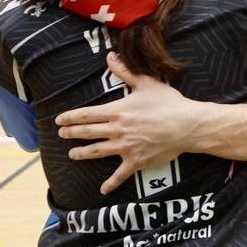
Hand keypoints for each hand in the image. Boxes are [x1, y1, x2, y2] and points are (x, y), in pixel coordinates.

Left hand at [56, 52, 205, 194]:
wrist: (187, 125)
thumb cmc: (168, 103)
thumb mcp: (146, 83)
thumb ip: (125, 72)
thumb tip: (110, 57)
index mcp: (117, 111)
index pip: (86, 115)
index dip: (70, 117)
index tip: (59, 120)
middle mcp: (117, 130)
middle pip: (87, 133)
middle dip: (71, 133)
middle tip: (62, 134)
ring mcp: (125, 148)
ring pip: (96, 151)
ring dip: (82, 153)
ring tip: (72, 154)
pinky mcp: (136, 161)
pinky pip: (120, 175)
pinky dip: (111, 183)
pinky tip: (102, 190)